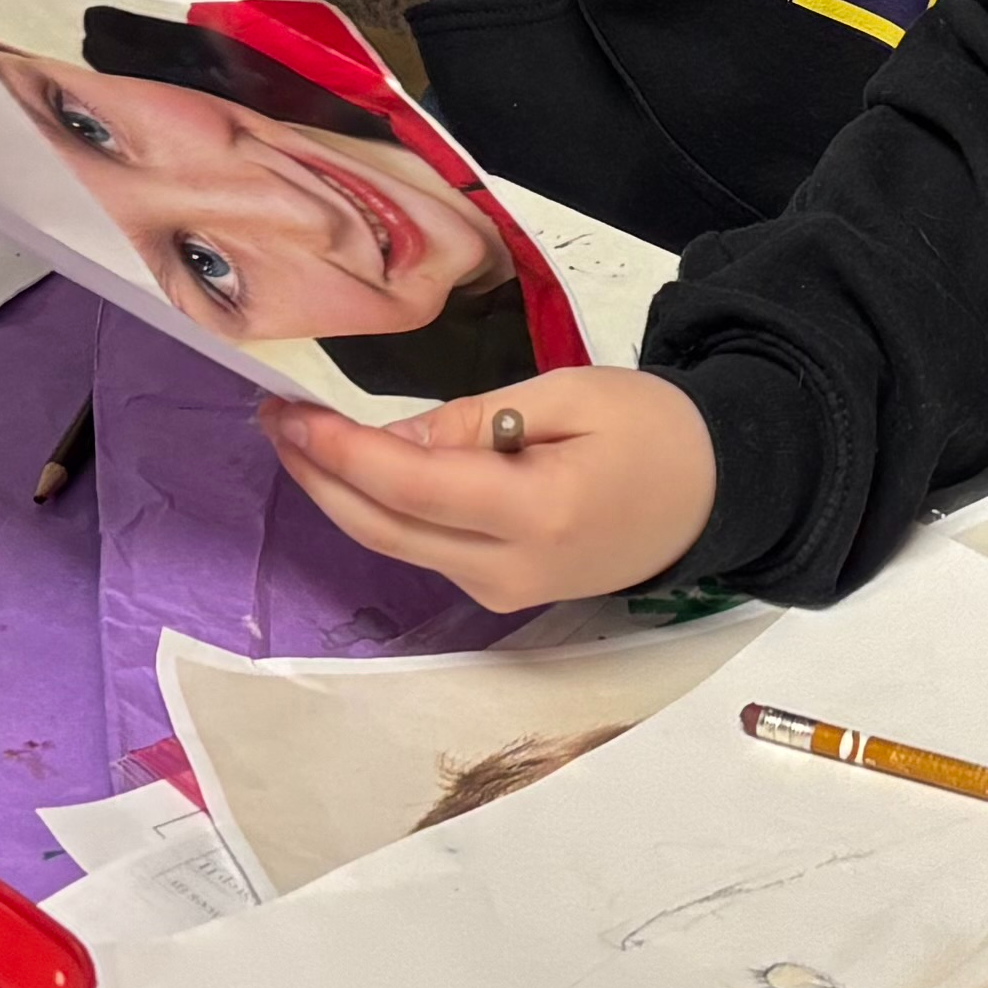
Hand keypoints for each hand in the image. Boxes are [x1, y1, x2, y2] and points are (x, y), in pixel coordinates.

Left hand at [260, 366, 717, 611]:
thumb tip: (392, 443)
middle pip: (384, 529)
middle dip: (318, 476)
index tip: (287, 410)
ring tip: (298, 437)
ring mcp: (503, 591)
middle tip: (272, 420)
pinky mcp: (502, 593)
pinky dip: (381, 509)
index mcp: (534, 512)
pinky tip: (357, 470)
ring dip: (339, 494)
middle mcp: (508, 569)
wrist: (716, 497)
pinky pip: (425, 549)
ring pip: (396, 545)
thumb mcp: (572, 394)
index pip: (408, 485)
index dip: (338, 450)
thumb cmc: (654, 429)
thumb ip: (478, 421)